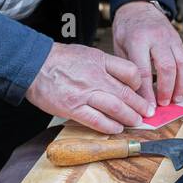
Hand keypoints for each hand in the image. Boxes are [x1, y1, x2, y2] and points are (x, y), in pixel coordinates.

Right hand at [25, 43, 151, 133]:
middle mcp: (96, 77)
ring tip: (137, 122)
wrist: (34, 65)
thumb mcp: (87, 53)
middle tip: (149, 113)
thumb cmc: (59, 59)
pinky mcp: (73, 108)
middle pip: (126, 93)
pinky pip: (97, 120)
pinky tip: (117, 128)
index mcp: (100, 61)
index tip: (142, 91)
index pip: (130, 71)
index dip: (139, 83)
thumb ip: (105, 65)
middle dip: (141, 105)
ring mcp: (84, 94)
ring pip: (115, 108)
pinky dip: (109, 126)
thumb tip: (122, 80)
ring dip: (129, 117)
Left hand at [112, 0, 182, 111]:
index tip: (147, 107)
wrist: (138, 7)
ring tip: (175, 100)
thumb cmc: (126, 28)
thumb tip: (133, 95)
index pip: (143, 71)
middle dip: (166, 90)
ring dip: (179, 85)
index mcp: (137, 40)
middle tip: (162, 105)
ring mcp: (170, 38)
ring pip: (180, 64)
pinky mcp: (178, 40)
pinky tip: (179, 88)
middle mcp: (156, 38)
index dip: (147, 92)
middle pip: (166, 68)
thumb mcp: (119, 46)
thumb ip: (127, 68)